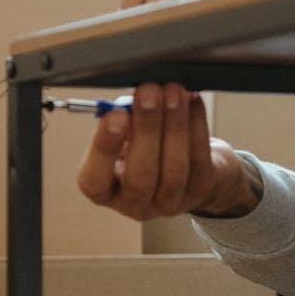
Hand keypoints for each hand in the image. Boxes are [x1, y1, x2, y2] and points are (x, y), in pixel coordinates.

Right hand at [77, 83, 261, 220]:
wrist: (185, 162)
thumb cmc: (143, 144)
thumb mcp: (123, 136)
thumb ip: (122, 121)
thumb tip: (133, 100)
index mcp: (105, 191)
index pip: (94, 181)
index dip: (104, 148)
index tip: (116, 114)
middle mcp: (135, 204)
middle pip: (140, 176)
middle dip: (146, 129)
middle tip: (149, 92)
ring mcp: (170, 203)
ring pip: (174, 168)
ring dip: (174, 125)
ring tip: (174, 91)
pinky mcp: (199, 191)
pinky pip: (199, 158)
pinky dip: (196, 125)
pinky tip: (192, 101)